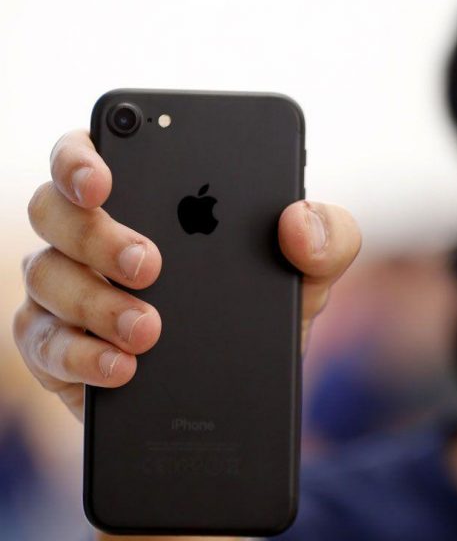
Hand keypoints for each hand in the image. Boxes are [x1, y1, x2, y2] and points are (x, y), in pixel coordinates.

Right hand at [12, 129, 361, 423]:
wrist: (250, 386)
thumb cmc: (270, 307)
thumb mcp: (310, 272)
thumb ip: (327, 236)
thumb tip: (299, 221)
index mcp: (150, 197)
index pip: (91, 154)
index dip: (81, 157)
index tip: (103, 179)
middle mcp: (94, 236)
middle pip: (54, 211)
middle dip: (97, 235)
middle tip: (149, 263)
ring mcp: (71, 291)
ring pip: (46, 276)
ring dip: (95, 301)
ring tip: (148, 329)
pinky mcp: (64, 349)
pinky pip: (45, 345)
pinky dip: (82, 356)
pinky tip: (122, 367)